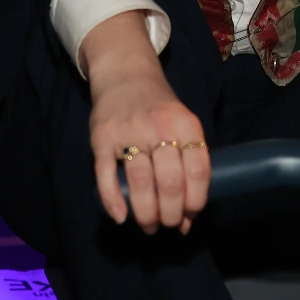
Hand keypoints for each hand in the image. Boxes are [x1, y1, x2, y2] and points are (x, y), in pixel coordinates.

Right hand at [81, 12, 209, 235]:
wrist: (125, 73)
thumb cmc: (159, 107)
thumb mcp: (182, 125)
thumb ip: (188, 165)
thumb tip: (188, 219)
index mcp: (185, 124)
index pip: (197, 172)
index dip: (195, 202)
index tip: (189, 217)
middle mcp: (159, 126)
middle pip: (170, 183)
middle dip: (171, 215)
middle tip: (167, 225)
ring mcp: (128, 131)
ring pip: (141, 184)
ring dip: (146, 214)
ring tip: (149, 226)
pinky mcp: (102, 138)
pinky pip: (106, 176)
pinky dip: (113, 202)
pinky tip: (121, 217)